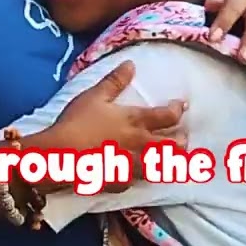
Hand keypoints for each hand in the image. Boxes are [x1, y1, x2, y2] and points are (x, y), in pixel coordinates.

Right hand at [39, 60, 186, 192]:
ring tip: (171, 159)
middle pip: (172, 145)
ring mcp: (132, 166)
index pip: (167, 115)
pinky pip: (136, 182)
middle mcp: (140, 144)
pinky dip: (140, 177)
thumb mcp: (95, 96)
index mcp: (135, 120)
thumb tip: (131, 64)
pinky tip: (137, 176)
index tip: (181, 106)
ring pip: (160, 166)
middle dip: (181, 139)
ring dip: (169, 161)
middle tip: (183, 136)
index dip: (177, 110)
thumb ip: (115, 81)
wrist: (62, 156)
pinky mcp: (120, 182)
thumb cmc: (78, 122)